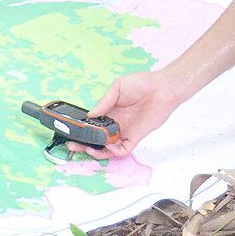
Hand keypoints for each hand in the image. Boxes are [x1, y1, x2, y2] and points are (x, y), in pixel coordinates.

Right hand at [66, 69, 184, 160]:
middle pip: (97, 138)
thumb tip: (90, 114)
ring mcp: (125, 131)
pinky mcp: (135, 137)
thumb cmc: (141, 83)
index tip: (72, 132)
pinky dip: (114, 152)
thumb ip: (104, 102)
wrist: (162, 88)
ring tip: (88, 149)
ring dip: (98, 150)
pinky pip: (123, 150)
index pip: (93, 123)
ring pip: (108, 147)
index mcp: (109, 111)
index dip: (83, 128)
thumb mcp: (118, 87)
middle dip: (84, 143)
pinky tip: (108, 147)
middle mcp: (115, 123)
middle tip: (72, 145)